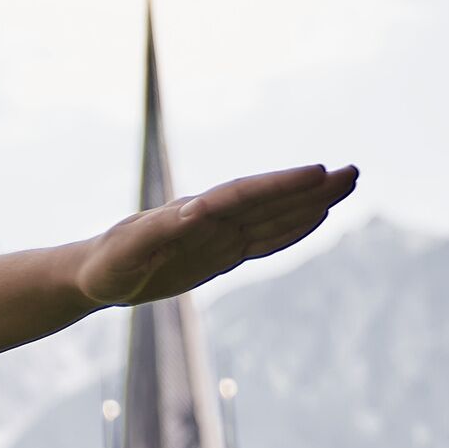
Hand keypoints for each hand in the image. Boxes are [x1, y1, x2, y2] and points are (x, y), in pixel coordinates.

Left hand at [74, 165, 357, 307]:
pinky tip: (317, 218)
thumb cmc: (105, 265)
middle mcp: (211, 218)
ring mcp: (219, 235)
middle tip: (354, 172)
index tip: (318, 172)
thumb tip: (196, 210)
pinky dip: (291, 230)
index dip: (280, 185)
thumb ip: (157, 233)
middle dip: (310, 188)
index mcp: (190, 215)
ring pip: (273, 216)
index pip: (243, 194)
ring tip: (348, 186)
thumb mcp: (125, 253)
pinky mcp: (220, 254)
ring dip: (310, 203)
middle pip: (268, 199)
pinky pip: (263, 240)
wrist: (94, 275)